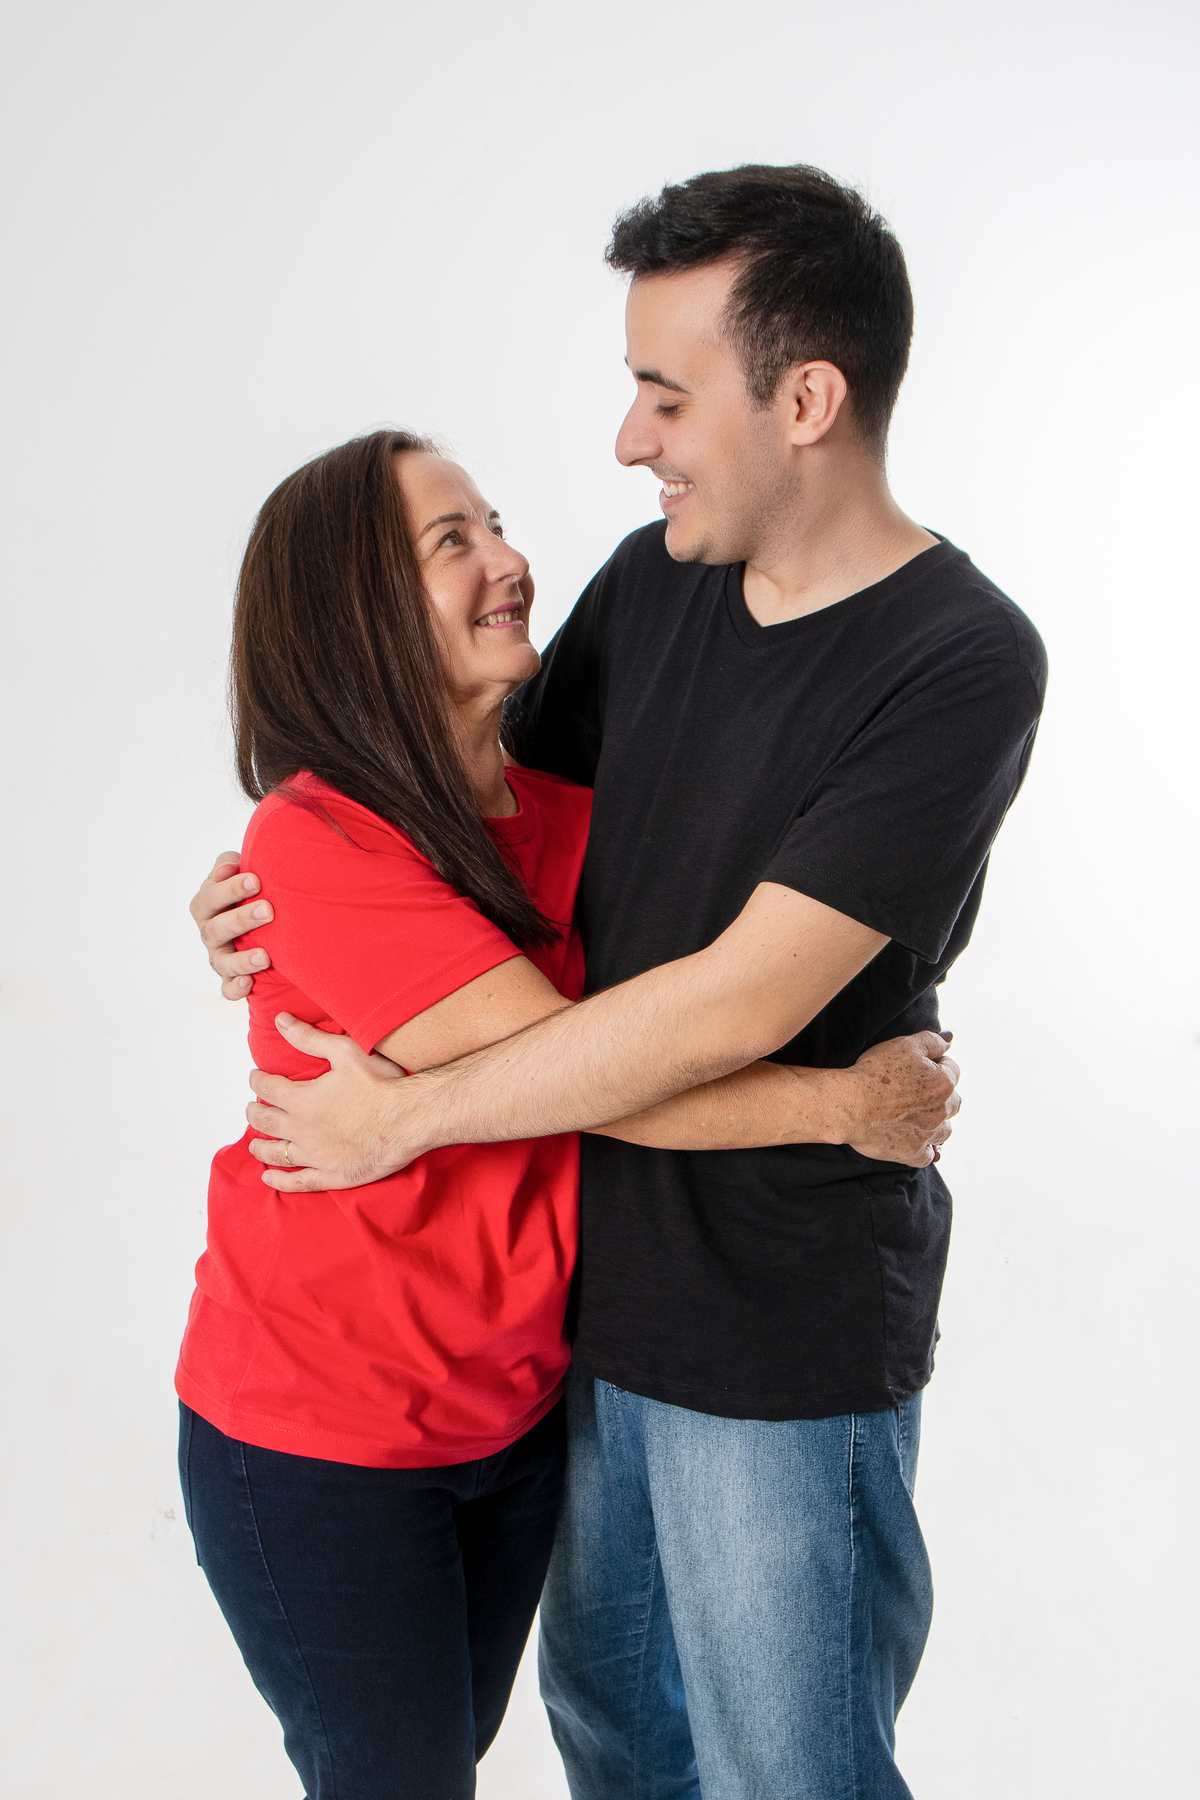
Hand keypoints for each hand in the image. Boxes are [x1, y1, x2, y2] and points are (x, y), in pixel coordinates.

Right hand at [190, 852, 273, 999]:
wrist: (260, 917)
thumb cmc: (249, 890)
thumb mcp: (238, 872)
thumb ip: (231, 863)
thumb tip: (230, 865)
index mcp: (207, 904)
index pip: (211, 896)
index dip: (230, 889)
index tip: (256, 880)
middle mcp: (209, 932)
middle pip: (216, 929)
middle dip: (242, 919)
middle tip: (268, 910)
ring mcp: (218, 957)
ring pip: (223, 962)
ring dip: (243, 959)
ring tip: (265, 956)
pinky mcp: (230, 979)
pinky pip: (228, 989)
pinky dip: (237, 988)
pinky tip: (250, 984)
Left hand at [247, 1014, 414, 1190]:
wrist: (409, 1120)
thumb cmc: (382, 1085)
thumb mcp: (345, 1052)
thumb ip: (309, 1038)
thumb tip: (280, 1021)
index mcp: (302, 1100)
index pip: (268, 1089)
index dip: (257, 1081)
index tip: (255, 1077)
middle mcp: (302, 1130)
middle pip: (266, 1123)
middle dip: (255, 1113)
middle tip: (252, 1108)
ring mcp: (316, 1157)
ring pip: (277, 1154)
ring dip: (261, 1147)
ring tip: (255, 1144)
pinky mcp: (332, 1176)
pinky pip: (298, 1182)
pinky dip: (280, 1181)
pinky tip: (269, 1177)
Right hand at [830, 1031, 960, 1167]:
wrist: (850, 1104)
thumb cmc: (874, 1071)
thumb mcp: (904, 1044)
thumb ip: (931, 1041)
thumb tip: (948, 1040)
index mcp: (943, 1083)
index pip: (953, 1070)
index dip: (939, 1064)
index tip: (925, 1065)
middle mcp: (941, 1110)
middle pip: (953, 1102)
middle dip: (942, 1095)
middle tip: (920, 1091)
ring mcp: (928, 1134)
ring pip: (945, 1130)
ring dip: (938, 1122)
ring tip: (921, 1117)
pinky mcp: (913, 1153)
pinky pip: (929, 1155)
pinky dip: (927, 1149)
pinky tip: (920, 1143)